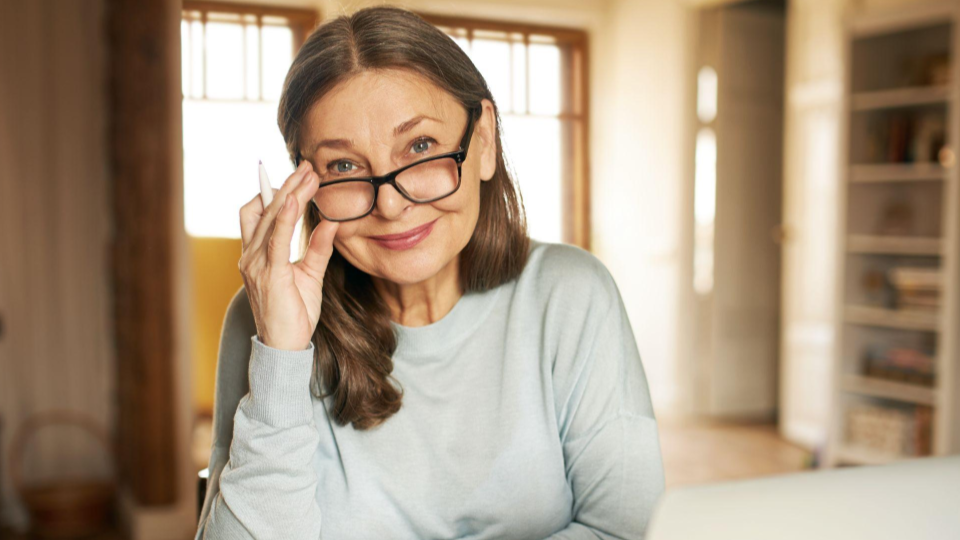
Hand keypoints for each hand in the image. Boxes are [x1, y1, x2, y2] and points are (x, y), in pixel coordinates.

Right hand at [238, 160, 339, 350]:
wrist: (284, 347)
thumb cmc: (294, 313)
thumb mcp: (310, 275)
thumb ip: (318, 248)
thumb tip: (332, 222)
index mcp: (257, 254)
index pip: (260, 212)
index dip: (276, 190)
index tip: (299, 173)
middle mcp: (251, 256)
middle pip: (265, 208)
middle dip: (287, 185)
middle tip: (308, 165)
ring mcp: (256, 264)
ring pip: (269, 218)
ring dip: (289, 194)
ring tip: (308, 176)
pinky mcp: (269, 274)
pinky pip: (276, 240)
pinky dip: (283, 218)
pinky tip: (293, 202)